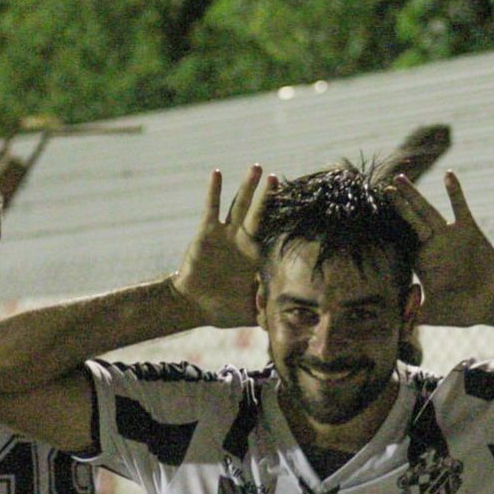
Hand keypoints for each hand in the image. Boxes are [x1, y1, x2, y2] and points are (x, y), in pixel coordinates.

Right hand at [173, 165, 277, 327]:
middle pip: (259, 214)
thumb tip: (291, 325)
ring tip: (256, 167)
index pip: (273, 234)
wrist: (194, 305)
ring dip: (247, 187)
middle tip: (278, 177)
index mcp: (255, 256)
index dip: (283, 220)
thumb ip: (270, 315)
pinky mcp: (207, 233)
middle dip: (268, 197)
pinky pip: (211, 209)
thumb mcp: (252, 313)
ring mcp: (225, 234)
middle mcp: (243, 241)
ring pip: (238, 205)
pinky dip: (214, 191)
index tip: (299, 204)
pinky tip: (218, 173)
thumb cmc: (223, 308)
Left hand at [390, 171, 493, 326]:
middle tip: (384, 188)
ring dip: (414, 196)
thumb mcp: (432, 314)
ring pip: (427, 211)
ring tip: (400, 179)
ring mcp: (449, 236)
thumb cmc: (463, 310)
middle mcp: (432, 246)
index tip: (372, 216)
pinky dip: (455, 192)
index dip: (387, 230)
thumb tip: (394, 324)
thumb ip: (413, 315)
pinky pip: (460, 208)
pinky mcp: (468, 230)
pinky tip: (448, 175)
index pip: (400, 242)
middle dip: (398, 205)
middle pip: (410, 221)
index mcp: (422, 262)